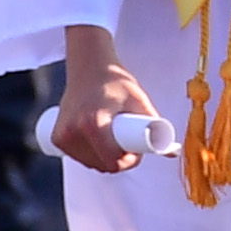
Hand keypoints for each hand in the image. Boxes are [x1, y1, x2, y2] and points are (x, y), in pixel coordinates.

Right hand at [58, 22, 161, 172]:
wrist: (89, 66)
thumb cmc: (116, 82)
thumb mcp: (139, 100)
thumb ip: (155, 124)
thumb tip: (173, 151)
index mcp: (93, 123)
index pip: (113, 161)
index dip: (129, 161)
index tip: (136, 152)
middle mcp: (73, 130)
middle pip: (103, 165)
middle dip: (118, 161)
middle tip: (128, 145)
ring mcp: (62, 135)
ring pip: (90, 163)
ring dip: (104, 159)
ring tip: (114, 141)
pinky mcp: (56, 137)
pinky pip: (78, 157)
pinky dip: (89, 156)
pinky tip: (98, 145)